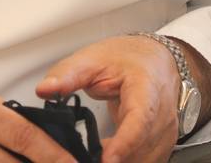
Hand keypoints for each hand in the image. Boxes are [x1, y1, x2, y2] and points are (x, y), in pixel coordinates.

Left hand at [35, 36, 180, 162]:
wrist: (153, 59)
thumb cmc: (127, 58)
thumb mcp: (92, 59)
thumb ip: (67, 75)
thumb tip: (45, 90)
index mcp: (146, 87)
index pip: (140, 119)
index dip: (124, 142)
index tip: (107, 158)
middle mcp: (162, 113)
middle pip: (143, 146)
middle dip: (116, 158)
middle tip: (83, 158)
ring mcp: (165, 131)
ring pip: (147, 159)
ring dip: (122, 161)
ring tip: (91, 156)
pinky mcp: (162, 143)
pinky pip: (147, 160)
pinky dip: (127, 161)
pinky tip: (108, 157)